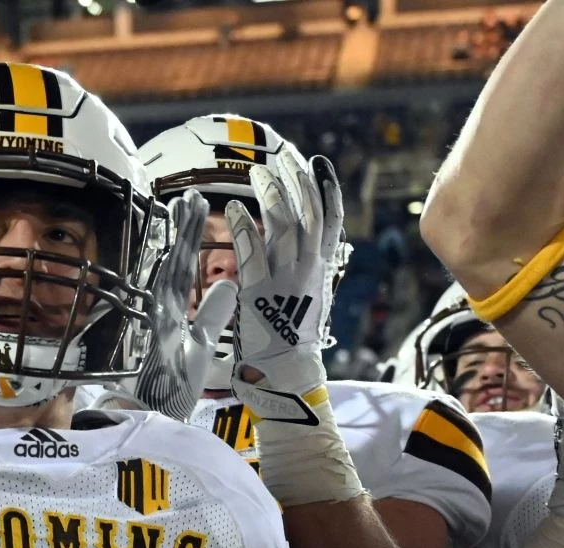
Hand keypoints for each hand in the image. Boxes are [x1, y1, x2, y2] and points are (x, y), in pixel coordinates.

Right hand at [133, 190, 237, 421]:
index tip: (195, 205)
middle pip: (172, 261)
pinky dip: (166, 278)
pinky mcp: (149, 340)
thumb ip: (211, 315)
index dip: (189, 236)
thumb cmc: (168, 390)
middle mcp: (158, 311)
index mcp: (170, 312)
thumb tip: (229, 285)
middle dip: (183, 228)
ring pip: (164, 274)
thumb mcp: (198, 347)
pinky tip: (173, 251)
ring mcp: (151, 324)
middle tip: (191, 194)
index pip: (182, 266)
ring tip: (187, 209)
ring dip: (177, 242)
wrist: (148, 423)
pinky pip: (158, 303)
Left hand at [228, 154, 344, 423]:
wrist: (287, 374)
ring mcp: (285, 280)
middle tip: (283, 157)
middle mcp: (308, 270)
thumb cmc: (294, 339)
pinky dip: (244, 228)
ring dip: (271, 195)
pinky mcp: (259, 293)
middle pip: (308, 214)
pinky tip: (233, 208)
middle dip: (296, 182)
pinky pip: (252, 254)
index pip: (330, 220)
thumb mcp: (311, 297)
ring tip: (258, 171)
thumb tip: (311, 244)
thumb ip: (309, 267)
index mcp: (321, 269)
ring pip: (284, 227)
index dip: (325, 188)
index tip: (317, 162)